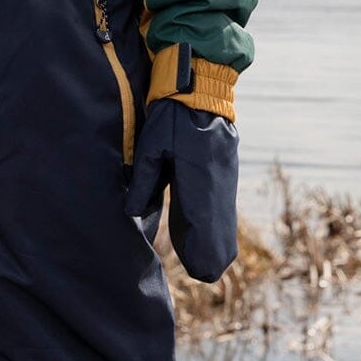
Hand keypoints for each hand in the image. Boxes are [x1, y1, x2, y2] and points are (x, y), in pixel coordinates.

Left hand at [122, 97, 238, 282]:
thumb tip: (133, 213)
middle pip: (221, 228)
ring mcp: (227, 176)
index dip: (204, 250)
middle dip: (213, 253)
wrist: (200, 86)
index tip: (203, 273)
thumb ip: (144, 180)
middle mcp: (219, 181)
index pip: (205, 224)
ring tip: (204, 264)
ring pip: (225, 218)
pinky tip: (205, 235)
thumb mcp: (151, 146)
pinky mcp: (227, 170)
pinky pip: (223, 205)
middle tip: (204, 275)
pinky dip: (215, 223)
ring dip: (214, 240)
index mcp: (200, 177)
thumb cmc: (171, 115)